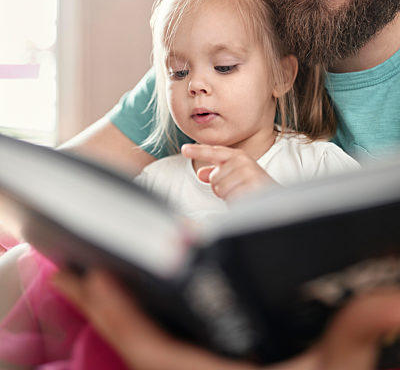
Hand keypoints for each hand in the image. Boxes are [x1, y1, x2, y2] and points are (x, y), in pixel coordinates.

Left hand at [53, 269, 399, 369]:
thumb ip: (357, 334)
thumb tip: (394, 295)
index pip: (151, 349)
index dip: (119, 313)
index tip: (91, 273)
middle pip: (132, 342)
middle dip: (96, 305)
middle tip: (61, 266)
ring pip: (139, 343)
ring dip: (111, 310)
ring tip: (82, 275)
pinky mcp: (201, 368)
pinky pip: (154, 344)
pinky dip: (134, 321)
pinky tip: (132, 299)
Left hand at [181, 143, 274, 200]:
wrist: (279, 202)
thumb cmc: (255, 189)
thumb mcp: (235, 178)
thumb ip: (218, 174)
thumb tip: (202, 173)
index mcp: (239, 156)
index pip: (215, 152)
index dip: (198, 150)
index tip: (184, 149)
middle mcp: (243, 161)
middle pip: (214, 177)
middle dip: (221, 188)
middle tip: (238, 190)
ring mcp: (248, 172)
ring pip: (220, 188)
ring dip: (229, 196)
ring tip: (244, 195)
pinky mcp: (252, 185)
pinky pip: (229, 197)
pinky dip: (235, 202)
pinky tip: (247, 200)